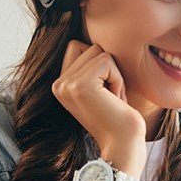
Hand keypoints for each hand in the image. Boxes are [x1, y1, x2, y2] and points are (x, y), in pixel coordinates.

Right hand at [52, 39, 144, 159]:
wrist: (122, 144)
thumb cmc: (119, 116)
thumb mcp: (100, 87)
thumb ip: (90, 66)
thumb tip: (96, 36)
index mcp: (60, 84)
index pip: (78, 46)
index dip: (100, 64)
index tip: (105, 92)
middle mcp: (58, 84)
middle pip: (90, 46)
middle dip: (109, 68)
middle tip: (110, 97)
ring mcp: (67, 84)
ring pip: (99, 52)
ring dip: (115, 74)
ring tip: (112, 99)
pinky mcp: (80, 85)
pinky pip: (107, 61)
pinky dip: (118, 79)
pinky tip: (115, 100)